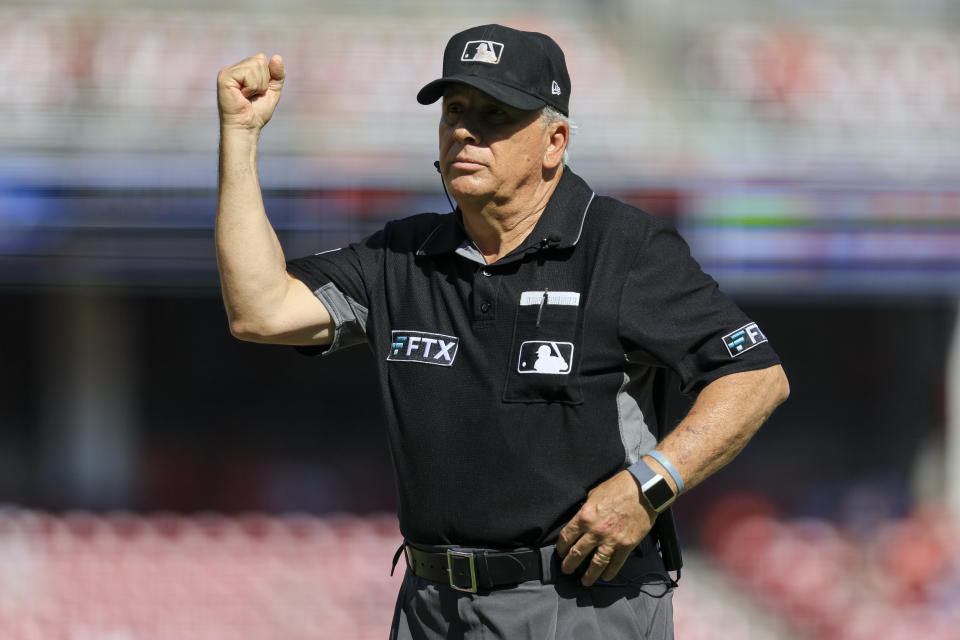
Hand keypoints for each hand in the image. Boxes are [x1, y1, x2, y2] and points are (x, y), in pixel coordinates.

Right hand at [217, 53, 285, 131]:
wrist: (246, 127)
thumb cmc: (257, 113)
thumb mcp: (272, 91)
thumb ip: (277, 74)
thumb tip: (277, 56)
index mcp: (242, 70)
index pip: (262, 59)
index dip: (267, 77)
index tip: (258, 92)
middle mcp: (233, 68)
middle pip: (259, 59)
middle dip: (263, 81)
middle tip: (253, 95)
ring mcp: (227, 71)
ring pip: (255, 65)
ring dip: (258, 85)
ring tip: (247, 96)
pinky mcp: (225, 77)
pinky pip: (248, 73)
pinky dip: (252, 87)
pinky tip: (243, 96)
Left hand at [556, 470, 656, 585]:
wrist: (643, 489)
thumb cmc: (618, 487)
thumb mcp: (594, 494)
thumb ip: (586, 510)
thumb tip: (581, 520)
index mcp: (584, 517)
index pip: (566, 537)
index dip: (561, 547)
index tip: (561, 552)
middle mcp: (595, 531)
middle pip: (577, 553)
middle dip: (569, 565)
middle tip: (566, 570)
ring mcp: (611, 540)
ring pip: (595, 564)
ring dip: (588, 575)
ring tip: (584, 581)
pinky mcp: (626, 545)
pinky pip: (615, 564)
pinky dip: (609, 573)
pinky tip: (605, 577)